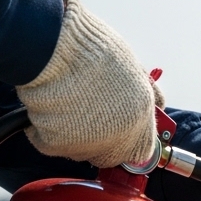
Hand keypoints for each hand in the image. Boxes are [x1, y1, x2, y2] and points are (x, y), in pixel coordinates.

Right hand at [16, 0, 160, 168]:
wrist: (53, 45)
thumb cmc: (91, 48)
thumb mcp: (134, 67)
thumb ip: (145, 93)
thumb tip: (158, 103)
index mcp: (140, 117)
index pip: (141, 149)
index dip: (128, 142)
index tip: (117, 135)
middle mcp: (118, 135)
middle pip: (110, 155)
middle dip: (98, 141)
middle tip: (82, 118)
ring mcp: (87, 143)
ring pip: (79, 151)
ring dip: (71, 135)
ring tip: (63, 106)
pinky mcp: (56, 144)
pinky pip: (47, 143)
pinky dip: (42, 131)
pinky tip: (44, 108)